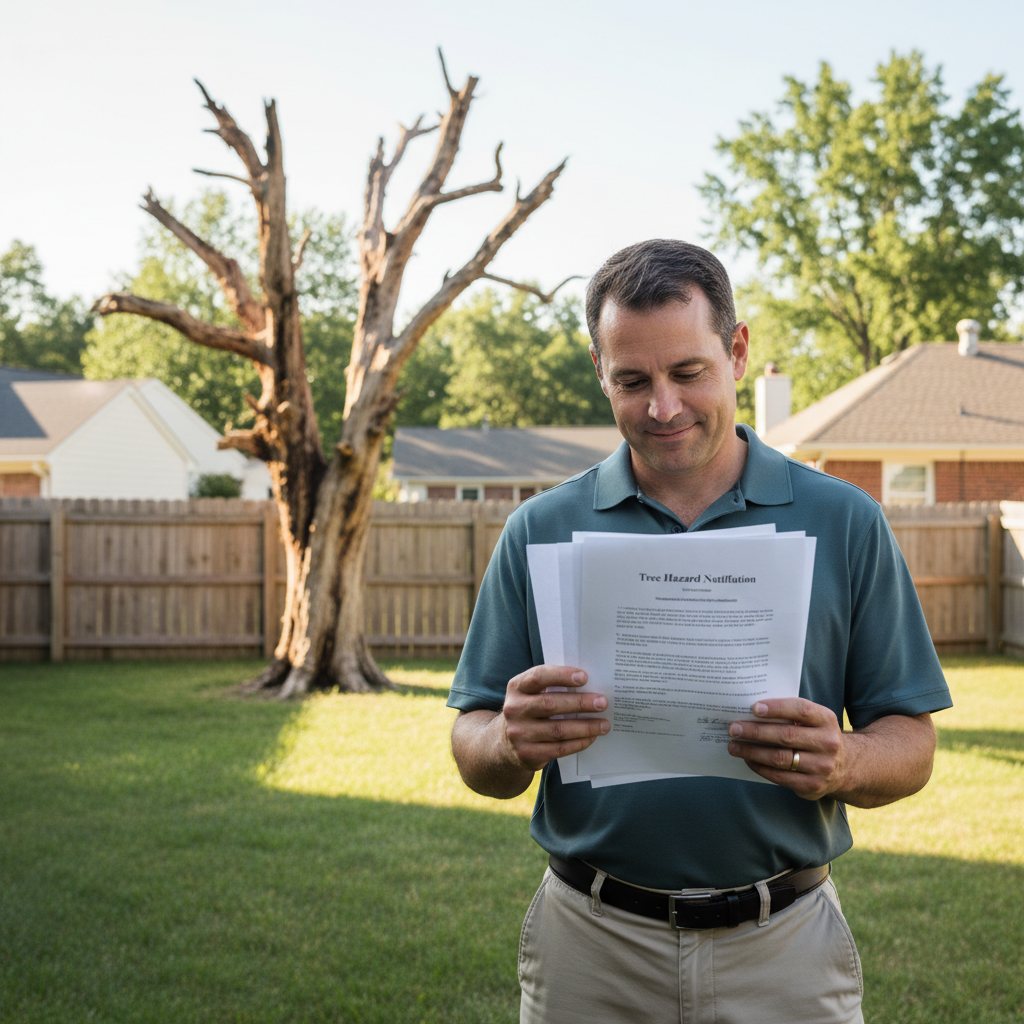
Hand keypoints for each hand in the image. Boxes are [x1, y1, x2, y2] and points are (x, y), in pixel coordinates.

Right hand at [500, 665, 609, 770]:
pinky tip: (591, 737)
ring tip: (604, 724)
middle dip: (580, 703)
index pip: (538, 676)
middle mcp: (514, 709)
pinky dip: (579, 742)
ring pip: (558, 730)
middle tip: (602, 703)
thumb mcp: (531, 694)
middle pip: (550, 704)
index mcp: (516, 687)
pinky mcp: (527, 754)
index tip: (584, 677)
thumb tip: (589, 686)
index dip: (562, 675)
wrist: (505, 743)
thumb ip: (551, 686)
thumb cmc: (529, 711)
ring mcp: (519, 733)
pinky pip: (559, 748)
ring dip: (585, 727)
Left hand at [726, 698, 844, 799]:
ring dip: (752, 751)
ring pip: (780, 759)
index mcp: (827, 720)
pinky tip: (748, 759)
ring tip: (734, 746)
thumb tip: (751, 711)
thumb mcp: (813, 720)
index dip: (777, 708)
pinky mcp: (813, 786)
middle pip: (786, 736)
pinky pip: (780, 777)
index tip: (754, 708)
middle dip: (756, 732)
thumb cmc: (815, 735)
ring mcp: (822, 767)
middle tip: (734, 728)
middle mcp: (828, 743)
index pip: (801, 710)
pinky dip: (760, 767)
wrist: (844, 767)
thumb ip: (790, 713)